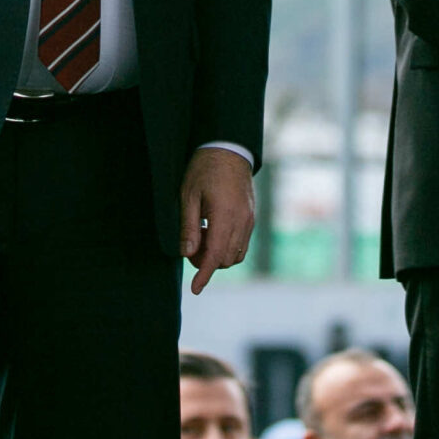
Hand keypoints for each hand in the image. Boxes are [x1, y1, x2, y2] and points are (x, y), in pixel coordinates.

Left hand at [179, 147, 256, 295]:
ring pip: (236, 255)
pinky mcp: (252, 218)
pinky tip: (213, 231)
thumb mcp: (188, 195)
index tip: (195, 288)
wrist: (229, 149)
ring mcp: (250, 220)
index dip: (204, 275)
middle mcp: (242, 221)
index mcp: (225, 216)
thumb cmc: (204, 169)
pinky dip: (227, 247)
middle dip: (207, 263)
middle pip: (226, 259)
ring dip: (218, 255)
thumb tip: (187, 254)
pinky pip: (242, 244)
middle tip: (191, 247)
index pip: (215, 255)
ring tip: (202, 236)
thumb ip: (189, 227)